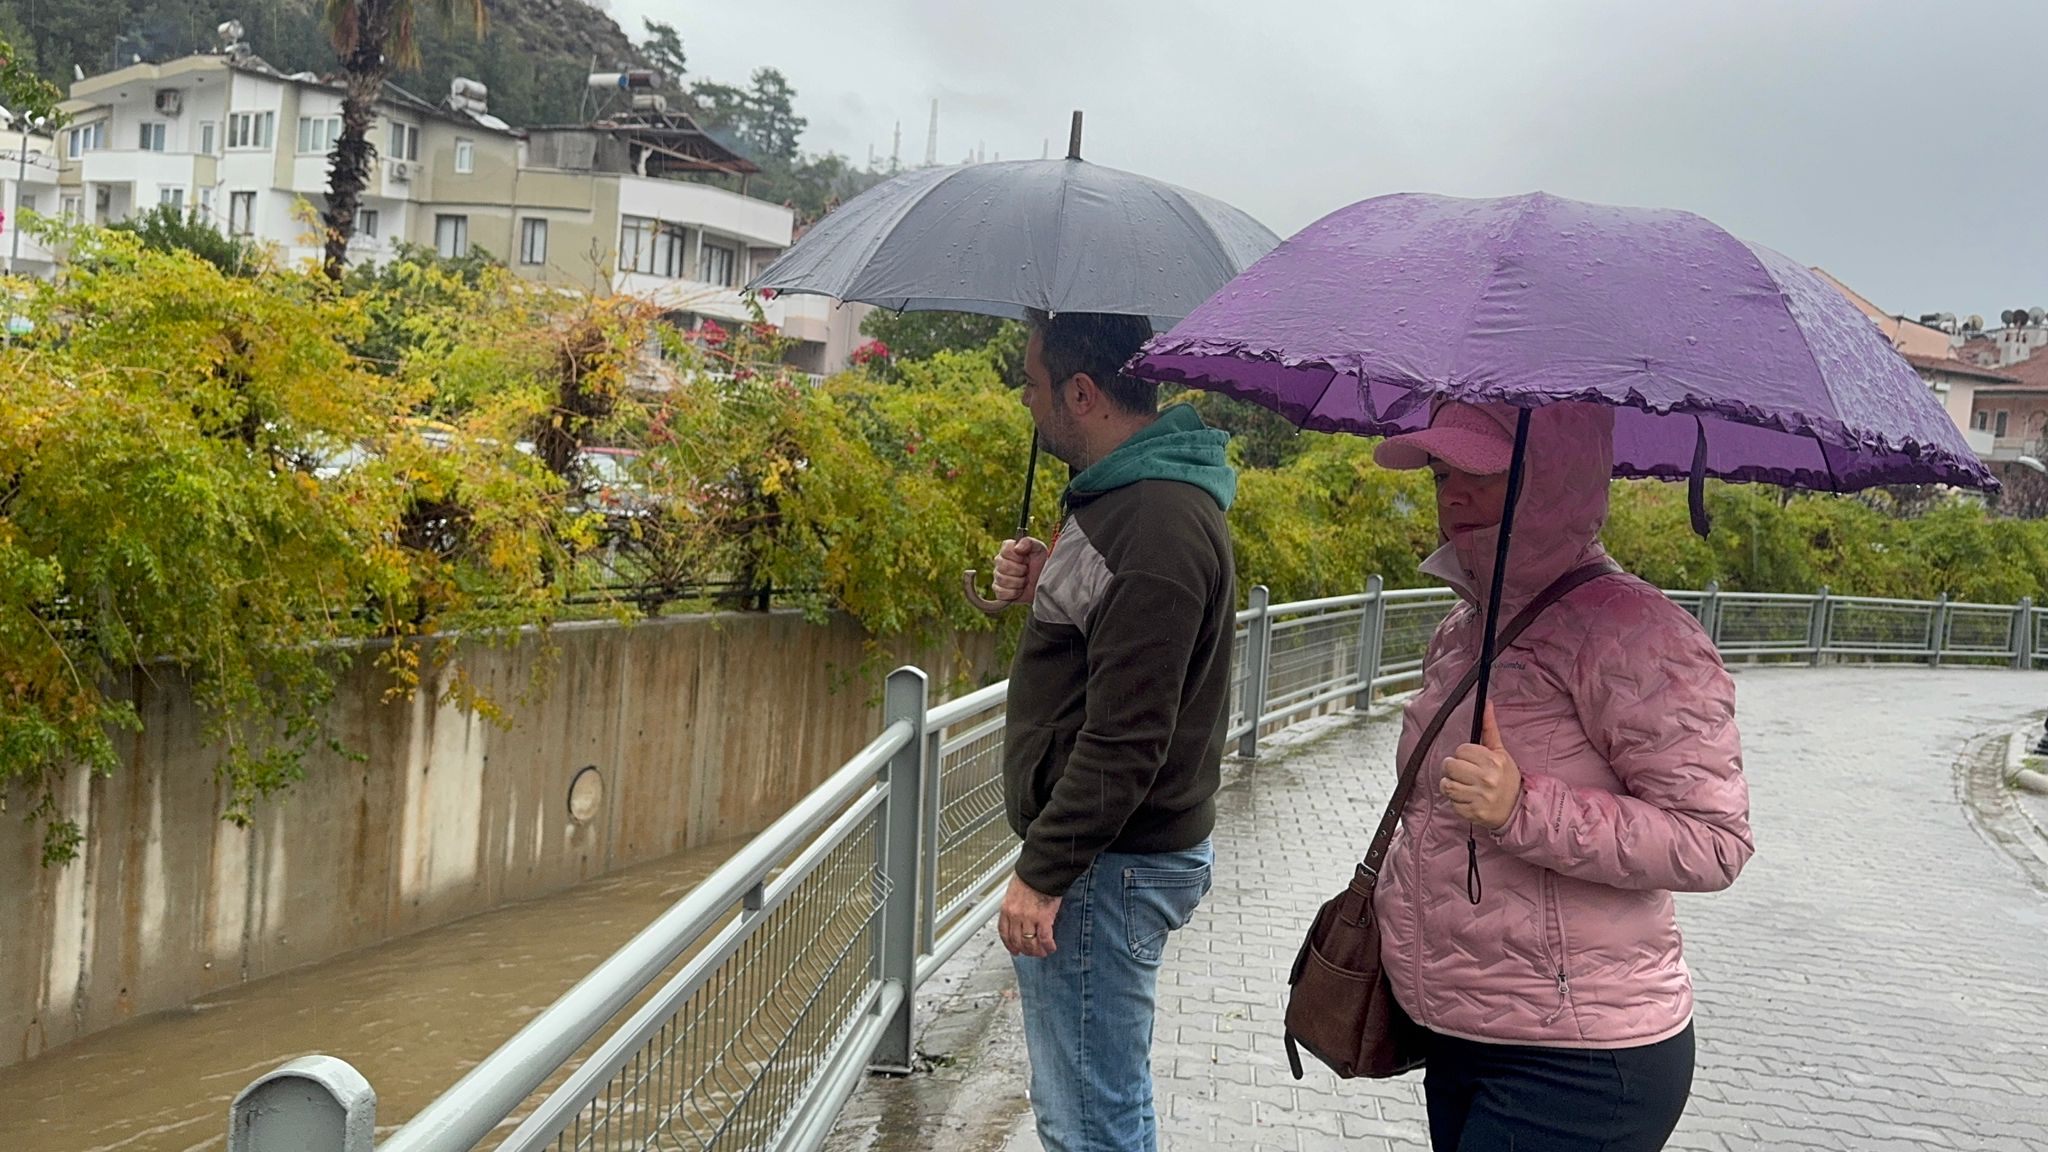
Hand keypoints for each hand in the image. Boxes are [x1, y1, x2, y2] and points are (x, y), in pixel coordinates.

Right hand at [991, 537, 1049, 603]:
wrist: (1044, 583)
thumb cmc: (1041, 564)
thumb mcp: (1039, 549)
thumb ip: (1028, 542)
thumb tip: (1017, 548)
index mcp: (1008, 550)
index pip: (1005, 550)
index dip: (1018, 557)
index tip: (1027, 559)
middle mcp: (1000, 562)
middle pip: (1003, 566)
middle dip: (1020, 570)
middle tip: (1027, 571)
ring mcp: (998, 577)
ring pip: (1002, 580)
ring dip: (1019, 582)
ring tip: (1025, 581)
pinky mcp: (999, 591)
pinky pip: (1001, 593)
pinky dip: (1014, 593)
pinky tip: (1020, 590)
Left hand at [998, 873, 1060, 957]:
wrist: (1042, 869)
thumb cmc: (1031, 876)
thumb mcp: (1014, 890)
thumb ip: (1015, 905)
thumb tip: (1018, 915)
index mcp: (1007, 908)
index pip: (1004, 932)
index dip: (1009, 944)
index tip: (1014, 950)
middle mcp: (1015, 915)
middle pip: (1017, 941)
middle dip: (1024, 950)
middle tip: (1030, 953)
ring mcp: (1029, 918)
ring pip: (1030, 943)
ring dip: (1037, 951)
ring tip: (1043, 952)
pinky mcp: (1044, 918)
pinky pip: (1045, 938)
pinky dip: (1048, 946)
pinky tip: (1051, 948)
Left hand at [1442, 703, 1520, 830]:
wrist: (1517, 809)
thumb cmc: (1506, 778)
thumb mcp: (1501, 753)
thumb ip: (1490, 729)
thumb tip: (1487, 704)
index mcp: (1493, 761)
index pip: (1461, 750)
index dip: (1462, 755)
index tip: (1470, 761)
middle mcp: (1487, 779)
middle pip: (1450, 766)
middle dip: (1453, 769)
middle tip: (1462, 773)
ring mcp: (1479, 797)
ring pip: (1446, 785)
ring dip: (1450, 785)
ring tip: (1462, 786)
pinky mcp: (1473, 813)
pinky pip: (1451, 803)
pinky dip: (1455, 801)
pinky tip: (1467, 799)